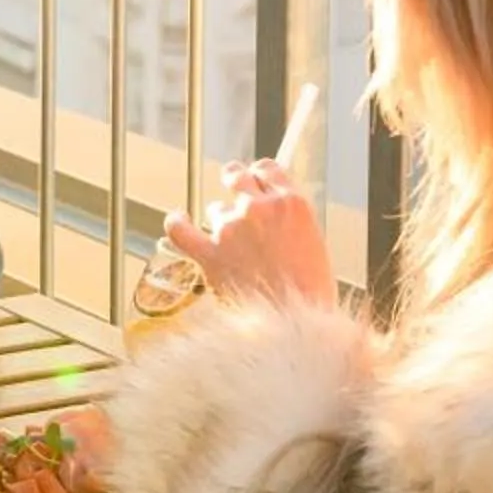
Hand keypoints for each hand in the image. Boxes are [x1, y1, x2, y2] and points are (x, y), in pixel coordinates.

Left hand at [166, 161, 332, 305]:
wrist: (300, 323)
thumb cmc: (312, 291)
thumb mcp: (315, 242)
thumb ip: (290, 221)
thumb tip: (272, 215)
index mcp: (291, 204)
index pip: (267, 169)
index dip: (259, 175)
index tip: (256, 181)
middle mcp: (259, 208)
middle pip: (236, 177)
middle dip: (235, 183)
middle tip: (235, 195)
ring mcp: (232, 229)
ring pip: (216, 209)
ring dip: (221, 221)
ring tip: (232, 244)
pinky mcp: (211, 254)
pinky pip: (180, 229)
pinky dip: (177, 223)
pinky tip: (178, 220)